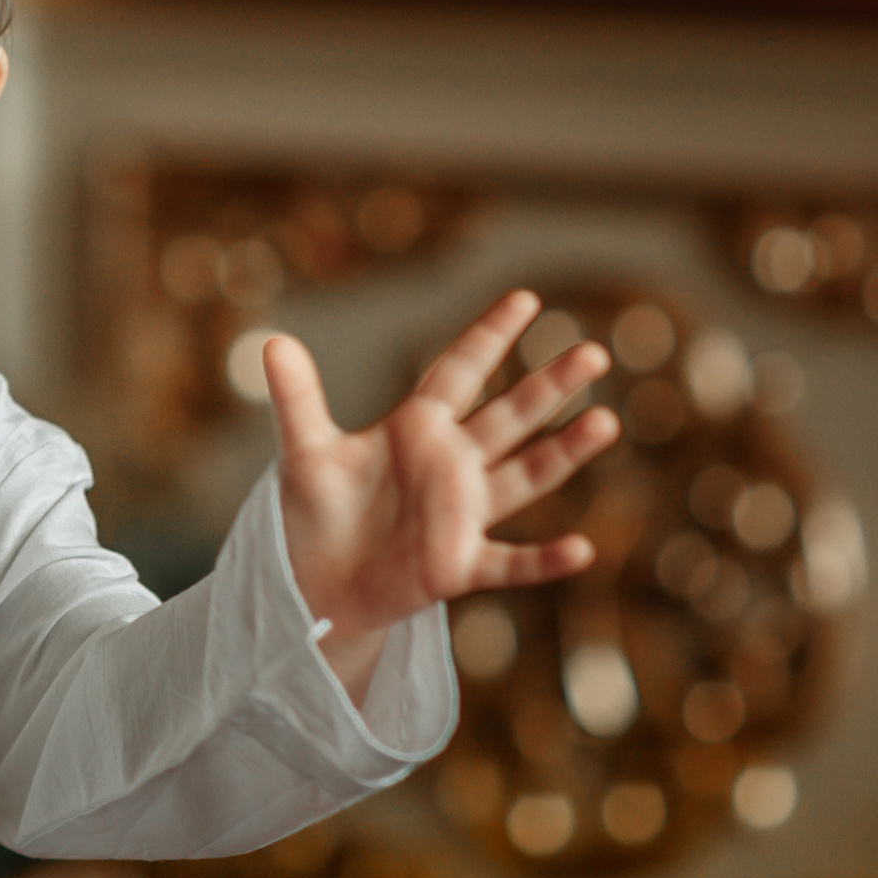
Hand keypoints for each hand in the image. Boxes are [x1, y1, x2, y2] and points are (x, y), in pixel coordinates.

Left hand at [264, 291, 618, 701]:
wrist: (315, 580)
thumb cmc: (315, 509)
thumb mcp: (303, 451)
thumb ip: (297, 399)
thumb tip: (273, 339)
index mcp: (416, 428)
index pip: (458, 371)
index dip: (489, 336)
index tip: (527, 297)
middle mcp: (450, 464)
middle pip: (509, 416)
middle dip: (549, 385)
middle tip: (594, 353)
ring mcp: (462, 514)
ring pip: (525, 476)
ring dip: (563, 453)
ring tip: (605, 422)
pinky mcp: (459, 566)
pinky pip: (511, 562)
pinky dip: (545, 560)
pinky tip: (581, 549)